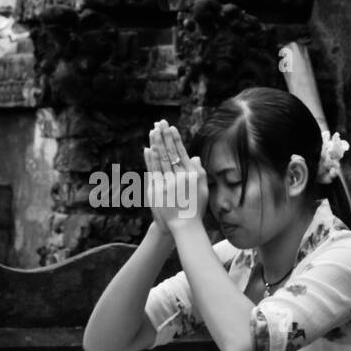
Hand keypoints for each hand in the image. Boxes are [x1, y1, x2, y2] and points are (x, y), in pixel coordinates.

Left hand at [144, 119, 207, 233]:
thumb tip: (194, 157)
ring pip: (161, 159)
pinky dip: (150, 159)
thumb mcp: (203, 191)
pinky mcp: (158, 190)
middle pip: (170, 153)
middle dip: (164, 137)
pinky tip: (148, 148)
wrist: (184, 227)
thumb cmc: (195, 209)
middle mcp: (180, 177)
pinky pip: (153, 170)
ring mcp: (168, 183)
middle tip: (160, 123)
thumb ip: (199, 173)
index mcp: (191, 176)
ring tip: (153, 131)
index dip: (175, 140)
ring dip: (156, 144)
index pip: (182, 153)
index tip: (171, 128)